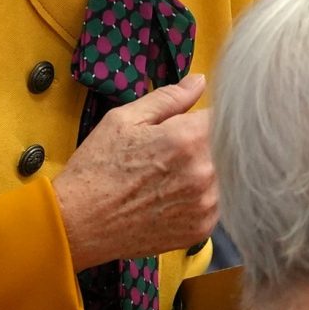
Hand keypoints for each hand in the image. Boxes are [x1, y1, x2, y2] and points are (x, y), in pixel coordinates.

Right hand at [53, 73, 218, 269]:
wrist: (79, 224)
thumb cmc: (97, 170)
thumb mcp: (124, 120)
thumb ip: (169, 98)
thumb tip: (200, 81)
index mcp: (187, 139)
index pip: (225, 117)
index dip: (209, 117)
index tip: (194, 123)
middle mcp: (204, 173)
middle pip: (229, 147)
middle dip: (208, 143)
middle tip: (174, 152)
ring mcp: (207, 204)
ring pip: (226, 175)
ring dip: (208, 170)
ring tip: (170, 175)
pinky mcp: (204, 228)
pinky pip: (217, 203)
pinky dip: (203, 196)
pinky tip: (173, 196)